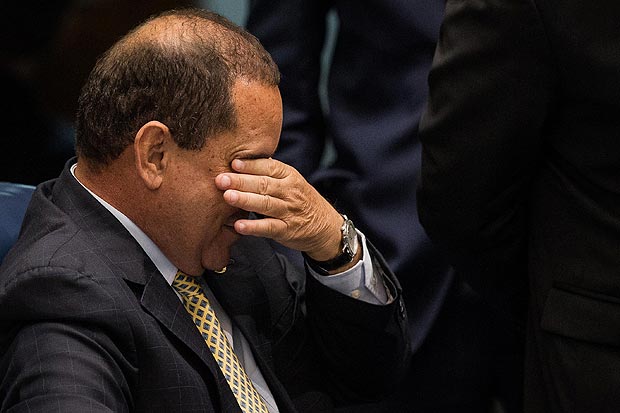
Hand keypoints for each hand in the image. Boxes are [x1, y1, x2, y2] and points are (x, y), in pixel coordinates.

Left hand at [215, 158, 343, 260]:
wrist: (326, 227)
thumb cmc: (301, 201)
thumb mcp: (291, 181)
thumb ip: (270, 172)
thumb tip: (242, 159)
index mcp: (289, 176)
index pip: (269, 167)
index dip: (250, 165)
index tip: (232, 163)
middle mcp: (290, 192)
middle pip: (264, 184)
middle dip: (241, 181)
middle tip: (221, 179)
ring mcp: (289, 211)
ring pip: (266, 204)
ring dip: (245, 200)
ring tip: (227, 197)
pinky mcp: (287, 230)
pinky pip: (269, 228)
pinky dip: (254, 227)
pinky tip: (239, 225)